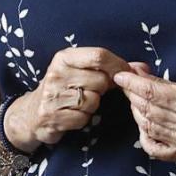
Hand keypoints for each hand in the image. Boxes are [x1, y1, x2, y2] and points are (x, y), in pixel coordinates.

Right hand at [5, 47, 127, 151]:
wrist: (32, 112)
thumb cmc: (64, 88)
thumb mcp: (82, 71)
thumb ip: (113, 68)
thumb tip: (143, 68)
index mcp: (64, 57)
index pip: (99, 55)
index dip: (118, 66)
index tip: (125, 75)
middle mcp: (56, 73)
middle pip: (100, 80)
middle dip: (103, 89)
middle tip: (93, 91)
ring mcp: (52, 95)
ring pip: (93, 101)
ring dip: (92, 106)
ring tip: (80, 103)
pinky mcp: (51, 115)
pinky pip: (83, 118)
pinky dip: (83, 119)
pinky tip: (72, 115)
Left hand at [113, 66, 175, 162]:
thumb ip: (169, 83)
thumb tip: (139, 72)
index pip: (149, 91)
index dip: (131, 82)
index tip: (120, 74)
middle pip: (145, 107)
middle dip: (132, 93)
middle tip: (127, 83)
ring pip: (147, 125)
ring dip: (137, 110)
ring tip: (136, 99)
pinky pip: (155, 149)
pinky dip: (145, 136)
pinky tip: (144, 125)